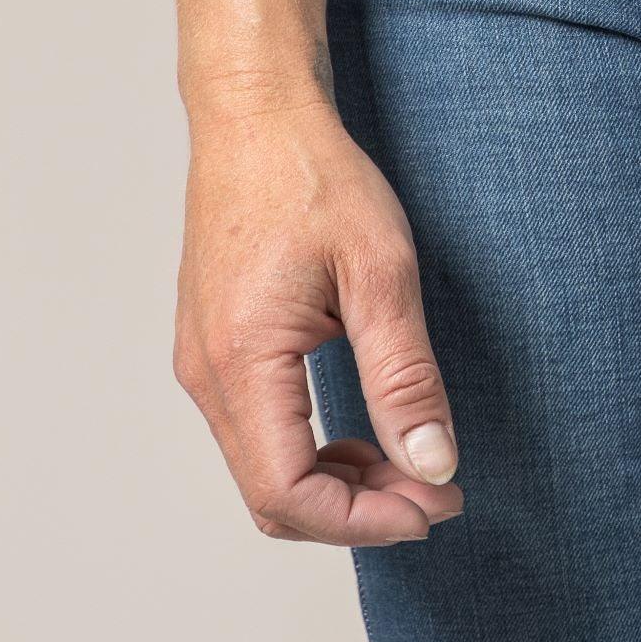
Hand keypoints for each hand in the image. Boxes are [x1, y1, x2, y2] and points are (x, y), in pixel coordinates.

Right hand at [174, 91, 462, 546]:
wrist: (257, 120)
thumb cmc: (315, 179)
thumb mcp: (381, 272)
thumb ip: (404, 376)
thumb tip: (433, 463)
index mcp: (244, 359)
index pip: (289, 492)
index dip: (365, 521)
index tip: (434, 506)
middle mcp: (208, 374)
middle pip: (271, 498)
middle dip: (359, 513)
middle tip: (438, 493)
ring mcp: (203, 364)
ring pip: (262, 473)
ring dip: (338, 487)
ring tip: (412, 464)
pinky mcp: (213, 351)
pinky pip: (256, 435)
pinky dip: (312, 454)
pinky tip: (366, 433)